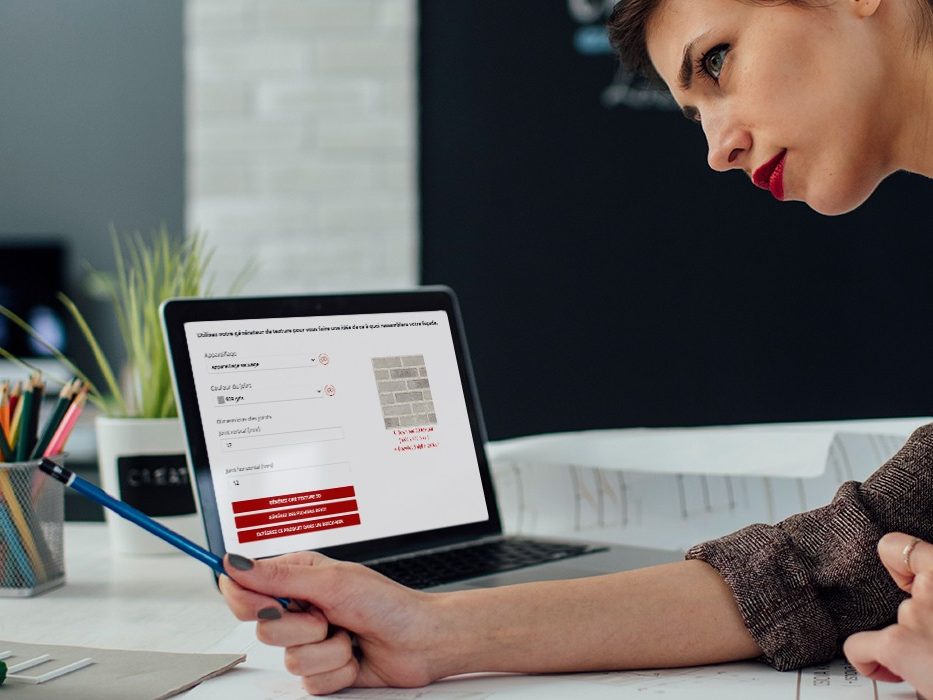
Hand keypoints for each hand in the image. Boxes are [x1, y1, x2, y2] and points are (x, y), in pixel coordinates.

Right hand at [220, 551, 451, 694]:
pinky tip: (355, 656)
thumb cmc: (388, 603)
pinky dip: (337, 671)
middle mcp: (301, 609)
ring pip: (290, 659)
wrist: (422, 640)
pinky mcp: (323, 670)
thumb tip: (235, 562)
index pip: (246, 588)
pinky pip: (310, 681)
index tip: (275, 604)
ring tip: (349, 634)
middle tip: (329, 616)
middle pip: (265, 629)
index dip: (248, 600)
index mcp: (298, 578)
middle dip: (303, 628)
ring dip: (327, 650)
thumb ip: (279, 576)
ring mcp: (312, 642)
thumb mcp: (331, 582)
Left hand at [845, 533, 932, 695]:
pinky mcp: (898, 643)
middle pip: (907, 598)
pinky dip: (866, 662)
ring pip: (890, 624)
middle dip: (920, 625)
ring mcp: (916, 612)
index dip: (904, 566)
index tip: (910, 584)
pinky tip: (892, 675)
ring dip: (905, 644)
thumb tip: (921, 591)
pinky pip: (858, 647)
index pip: (914, 552)